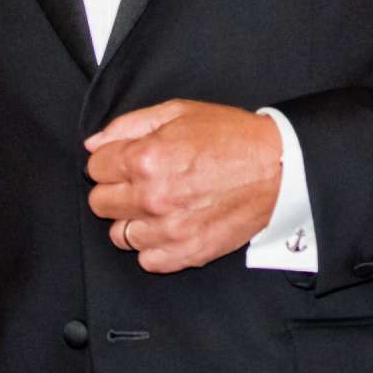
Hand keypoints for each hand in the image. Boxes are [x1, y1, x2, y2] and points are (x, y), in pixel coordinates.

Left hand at [85, 101, 283, 272]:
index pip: (94, 167)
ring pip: (119, 235)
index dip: (109, 160)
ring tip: (157, 205)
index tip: (125, 160)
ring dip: (133, 220)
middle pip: (100, 203)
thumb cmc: (232, 138)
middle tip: (140, 181)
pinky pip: (147, 260)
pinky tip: (170, 226)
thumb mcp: (178, 112)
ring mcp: (169, 230)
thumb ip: (129, 125)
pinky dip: (154, 246)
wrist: (278, 168)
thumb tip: (94, 144)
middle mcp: (152, 197)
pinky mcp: (187, 253)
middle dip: (116, 189)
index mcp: (145, 158)